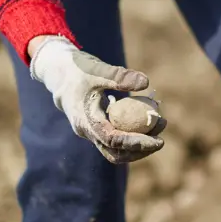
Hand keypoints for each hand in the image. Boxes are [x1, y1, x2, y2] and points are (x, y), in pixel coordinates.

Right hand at [28, 36, 164, 163]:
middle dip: (140, 148)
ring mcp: (91, 131)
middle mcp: (87, 131)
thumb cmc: (77, 69)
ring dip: (138, 143)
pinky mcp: (96, 127)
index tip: (158, 141)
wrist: (58, 73)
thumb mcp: (98, 69)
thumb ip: (120, 76)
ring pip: (116, 149)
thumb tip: (146, 83)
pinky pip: (116, 138)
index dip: (137, 143)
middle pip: (115, 153)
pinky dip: (132, 133)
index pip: (113, 140)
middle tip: (162, 137)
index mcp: (85, 120)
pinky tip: (147, 119)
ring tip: (160, 124)